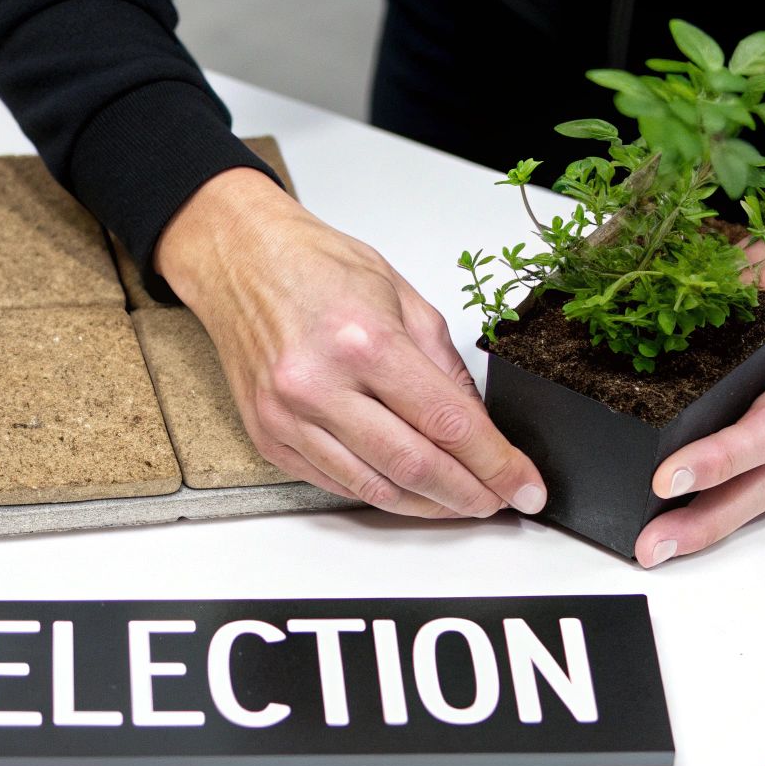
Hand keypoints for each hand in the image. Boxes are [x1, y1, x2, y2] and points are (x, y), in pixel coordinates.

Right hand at [157, 167, 546, 518]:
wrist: (239, 261)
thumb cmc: (316, 266)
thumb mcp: (402, 296)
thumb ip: (443, 365)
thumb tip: (478, 426)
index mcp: (363, 342)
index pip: (448, 423)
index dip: (496, 464)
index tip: (525, 487)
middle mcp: (319, 385)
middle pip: (415, 467)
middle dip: (469, 494)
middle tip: (500, 501)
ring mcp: (288, 418)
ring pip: (376, 489)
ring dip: (428, 505)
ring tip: (460, 500)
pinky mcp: (268, 438)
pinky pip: (337, 484)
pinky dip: (381, 492)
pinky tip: (408, 486)